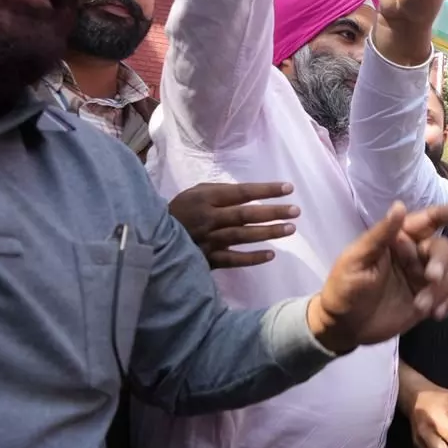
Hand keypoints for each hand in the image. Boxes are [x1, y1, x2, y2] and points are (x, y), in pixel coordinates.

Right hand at [168, 182, 298, 268]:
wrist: (152, 239)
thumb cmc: (181, 211)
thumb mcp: (195, 194)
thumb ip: (221, 192)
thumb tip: (251, 194)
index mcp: (205, 198)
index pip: (241, 193)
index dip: (265, 190)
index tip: (288, 188)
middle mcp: (208, 218)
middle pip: (245, 215)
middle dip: (272, 212)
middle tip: (296, 211)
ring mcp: (208, 240)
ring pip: (242, 236)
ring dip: (268, 232)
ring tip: (290, 229)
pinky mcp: (207, 259)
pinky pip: (233, 260)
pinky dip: (252, 258)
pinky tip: (270, 255)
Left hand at [309, 195, 447, 351]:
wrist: (343, 326)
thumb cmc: (344, 287)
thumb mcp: (356, 259)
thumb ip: (380, 235)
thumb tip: (399, 207)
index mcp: (400, 237)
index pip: (431, 218)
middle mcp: (416, 253)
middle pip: (444, 248)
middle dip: (442, 262)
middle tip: (431, 277)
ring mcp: (424, 277)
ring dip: (441, 289)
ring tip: (420, 306)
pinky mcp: (430, 298)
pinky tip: (436, 314)